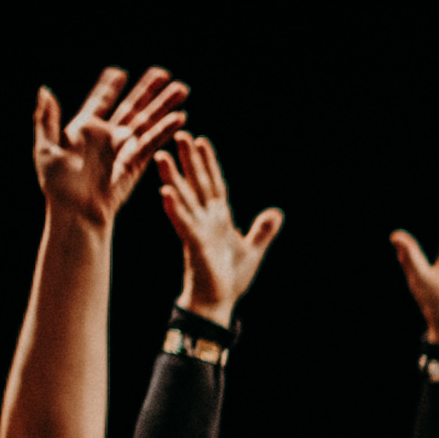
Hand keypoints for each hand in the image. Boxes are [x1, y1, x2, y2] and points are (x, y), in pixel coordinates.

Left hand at [33, 67, 188, 228]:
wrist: (77, 212)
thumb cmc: (58, 185)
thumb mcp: (46, 148)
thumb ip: (46, 119)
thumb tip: (45, 91)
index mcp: (84, 129)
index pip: (101, 102)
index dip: (109, 87)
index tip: (118, 72)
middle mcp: (107, 136)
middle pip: (131, 107)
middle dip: (148, 90)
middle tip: (163, 73)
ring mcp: (123, 148)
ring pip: (147, 120)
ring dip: (164, 105)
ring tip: (182, 88)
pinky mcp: (136, 162)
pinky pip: (152, 141)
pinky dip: (165, 129)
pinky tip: (179, 117)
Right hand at [154, 134, 282, 321]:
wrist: (217, 303)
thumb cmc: (229, 279)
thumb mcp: (253, 249)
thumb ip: (262, 231)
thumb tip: (276, 214)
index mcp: (218, 219)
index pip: (213, 184)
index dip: (208, 163)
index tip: (201, 142)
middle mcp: (205, 219)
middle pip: (197, 183)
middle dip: (189, 160)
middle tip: (180, 134)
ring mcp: (197, 230)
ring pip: (183, 198)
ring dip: (173, 178)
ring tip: (162, 156)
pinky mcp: (193, 244)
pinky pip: (183, 222)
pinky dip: (175, 207)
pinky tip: (166, 192)